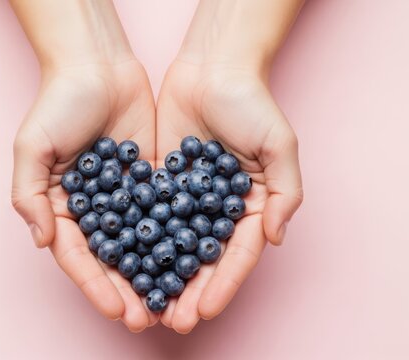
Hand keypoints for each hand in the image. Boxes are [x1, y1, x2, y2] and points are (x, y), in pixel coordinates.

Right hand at [12, 60, 157, 331]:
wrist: (98, 65)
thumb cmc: (57, 103)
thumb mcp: (32, 148)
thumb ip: (29, 195)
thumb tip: (42, 241)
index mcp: (62, 208)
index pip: (79, 256)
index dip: (95, 286)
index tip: (116, 310)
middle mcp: (95, 209)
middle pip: (112, 258)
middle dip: (128, 290)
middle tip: (148, 319)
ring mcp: (126, 197)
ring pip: (143, 244)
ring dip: (155, 274)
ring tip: (172, 302)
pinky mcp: (153, 181)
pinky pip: (165, 214)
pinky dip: (176, 238)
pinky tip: (192, 260)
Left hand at [156, 60, 302, 332]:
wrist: (212, 68)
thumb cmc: (251, 103)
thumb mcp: (279, 145)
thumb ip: (285, 193)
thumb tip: (276, 239)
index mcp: (251, 207)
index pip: (237, 255)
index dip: (223, 285)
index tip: (204, 311)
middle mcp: (217, 210)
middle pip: (203, 260)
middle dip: (188, 292)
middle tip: (172, 322)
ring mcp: (186, 199)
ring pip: (172, 246)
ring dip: (161, 277)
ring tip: (146, 307)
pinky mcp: (159, 184)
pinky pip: (147, 217)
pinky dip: (137, 243)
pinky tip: (124, 265)